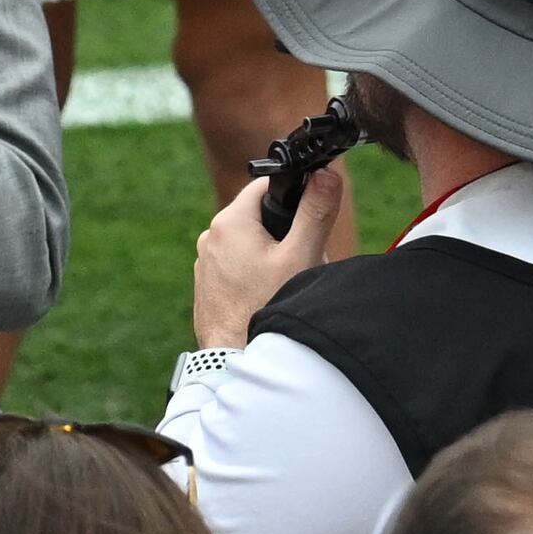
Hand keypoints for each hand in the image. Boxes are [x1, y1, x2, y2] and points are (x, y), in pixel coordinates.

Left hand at [192, 164, 341, 348]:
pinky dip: (259, 277)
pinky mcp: (208, 286)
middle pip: (260, 219)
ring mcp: (205, 263)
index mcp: (229, 222)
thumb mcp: (301, 256)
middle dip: (289, 234)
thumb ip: (315, 213)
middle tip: (305, 260)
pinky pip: (239, 269)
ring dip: (276, 258)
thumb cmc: (267, 307)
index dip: (292, 194)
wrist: (235, 358)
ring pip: (251, 247)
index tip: (312, 210)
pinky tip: (271, 298)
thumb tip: (327, 175)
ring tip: (288, 285)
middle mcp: (210, 238)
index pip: (265, 187)